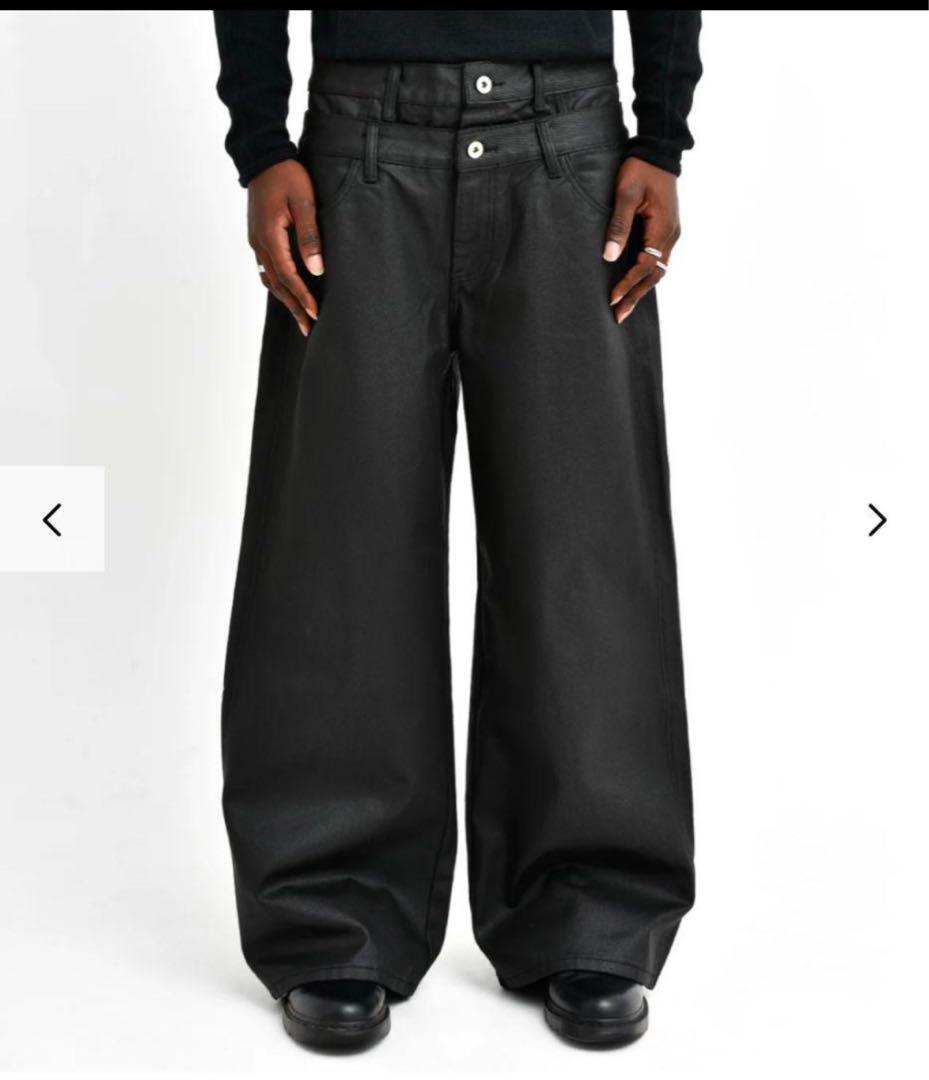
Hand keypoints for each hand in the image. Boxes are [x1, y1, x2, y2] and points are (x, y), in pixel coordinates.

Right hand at [247, 160, 322, 336]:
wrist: (263, 157)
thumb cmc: (287, 176)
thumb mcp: (304, 202)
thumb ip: (310, 236)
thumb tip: (316, 269)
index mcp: (270, 236)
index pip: (288, 275)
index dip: (302, 297)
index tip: (315, 313)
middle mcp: (259, 243)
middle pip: (277, 284)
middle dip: (294, 307)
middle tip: (309, 328)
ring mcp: (256, 241)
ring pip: (270, 279)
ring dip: (285, 299)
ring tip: (300, 318)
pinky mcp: (258, 237)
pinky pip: (267, 268)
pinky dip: (278, 284)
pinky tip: (286, 292)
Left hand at [603, 158, 680, 323]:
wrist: (659, 151)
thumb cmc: (640, 169)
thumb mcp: (625, 194)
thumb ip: (618, 225)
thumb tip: (610, 257)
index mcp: (662, 227)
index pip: (645, 265)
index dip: (628, 284)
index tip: (612, 299)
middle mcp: (671, 234)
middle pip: (654, 274)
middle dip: (635, 295)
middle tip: (618, 316)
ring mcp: (671, 233)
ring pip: (658, 269)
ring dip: (642, 289)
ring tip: (625, 306)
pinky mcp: (667, 230)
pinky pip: (658, 259)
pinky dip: (646, 275)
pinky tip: (635, 284)